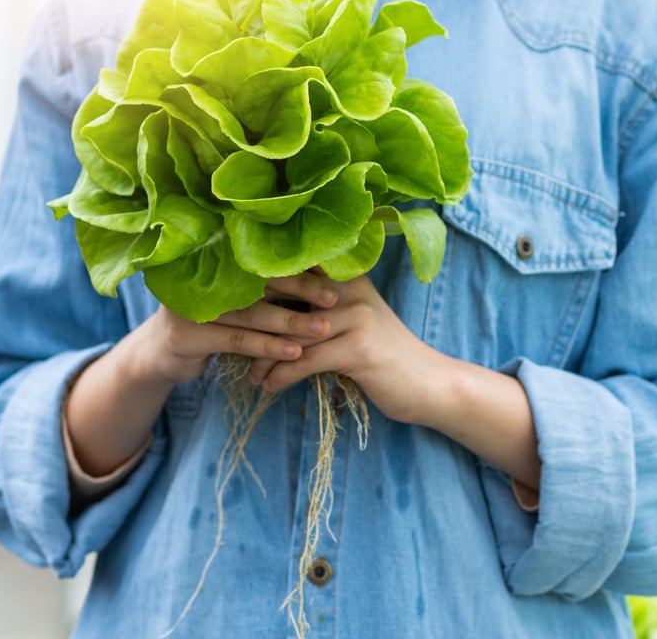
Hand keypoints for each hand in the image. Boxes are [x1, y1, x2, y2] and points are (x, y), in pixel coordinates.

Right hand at [128, 271, 338, 387]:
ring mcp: (190, 305)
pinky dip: (268, 346)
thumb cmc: (210, 323)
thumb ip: (263, 287)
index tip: (330, 271)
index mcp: (215, 261)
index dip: (297, 263)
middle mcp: (201, 277)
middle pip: (259, 281)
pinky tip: (294, 352)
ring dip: (290, 321)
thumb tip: (318, 274)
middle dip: (300, 288)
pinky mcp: (187, 336)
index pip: (262, 258)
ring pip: (252, 313)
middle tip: (333, 297)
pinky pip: (237, 340)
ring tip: (322, 328)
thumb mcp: (234, 301)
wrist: (158, 355)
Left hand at [248, 275, 446, 424]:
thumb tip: (273, 307)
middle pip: (286, 295)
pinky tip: (268, 386)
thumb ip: (323, 307)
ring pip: (292, 334)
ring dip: (264, 357)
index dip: (259, 283)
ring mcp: (356, 317)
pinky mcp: (357, 348)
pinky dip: (281, 376)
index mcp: (347, 276)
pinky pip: (305, 360)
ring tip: (247, 373)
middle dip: (253, 319)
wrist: (428, 383)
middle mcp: (350, 289)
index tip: (229, 303)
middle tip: (228, 338)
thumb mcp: (356, 321)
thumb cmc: (385, 356)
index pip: (294, 269)